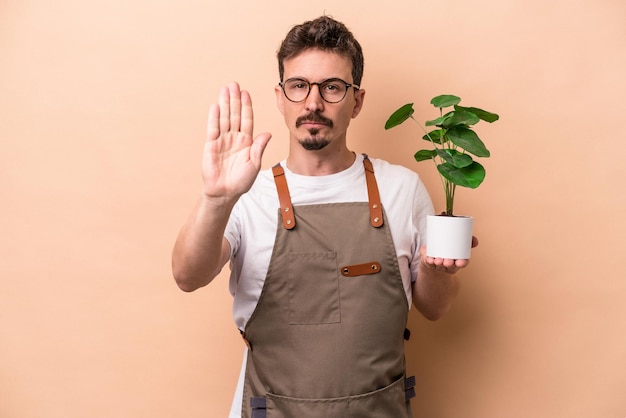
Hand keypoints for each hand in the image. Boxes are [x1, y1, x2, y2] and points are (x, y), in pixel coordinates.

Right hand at [202, 82, 270, 200]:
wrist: (225, 192)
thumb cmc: (241, 181)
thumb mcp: (254, 164)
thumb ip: (259, 148)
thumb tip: (268, 133)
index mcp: (246, 142)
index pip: (247, 119)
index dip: (246, 106)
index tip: (246, 93)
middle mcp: (234, 138)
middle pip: (234, 115)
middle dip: (234, 99)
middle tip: (234, 84)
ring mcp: (222, 140)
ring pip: (224, 118)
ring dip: (224, 103)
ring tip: (224, 89)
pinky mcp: (211, 145)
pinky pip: (213, 128)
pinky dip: (214, 117)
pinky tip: (215, 106)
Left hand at [420, 236, 478, 273]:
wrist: (435, 252)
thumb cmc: (450, 248)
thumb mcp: (459, 243)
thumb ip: (468, 241)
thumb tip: (475, 240)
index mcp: (458, 261)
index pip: (462, 264)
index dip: (461, 264)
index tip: (460, 262)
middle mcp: (448, 265)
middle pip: (450, 267)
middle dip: (449, 265)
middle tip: (447, 261)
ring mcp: (438, 265)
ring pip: (439, 266)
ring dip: (438, 263)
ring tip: (438, 260)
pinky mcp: (429, 262)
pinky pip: (429, 263)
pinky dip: (429, 261)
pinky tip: (429, 259)